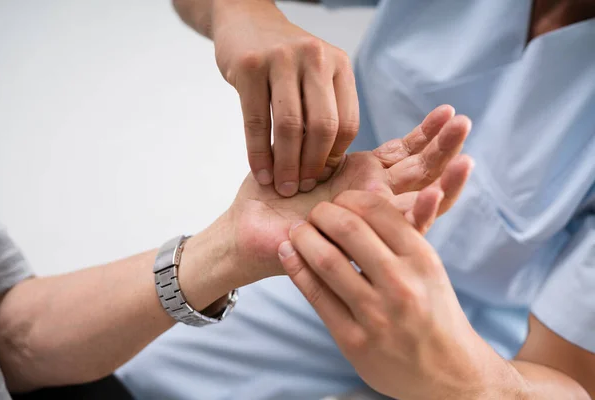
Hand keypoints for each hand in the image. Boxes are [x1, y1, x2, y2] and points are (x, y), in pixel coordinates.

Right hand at [212, 0, 357, 195]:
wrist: (245, 21)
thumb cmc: (284, 60)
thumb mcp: (316, 74)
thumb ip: (325, 109)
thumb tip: (326, 166)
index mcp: (339, 64)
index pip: (347, 122)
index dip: (334, 156)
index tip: (319, 176)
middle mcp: (315, 58)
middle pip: (323, 126)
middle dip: (312, 165)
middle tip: (300, 188)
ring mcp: (281, 59)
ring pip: (290, 127)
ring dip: (285, 165)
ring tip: (281, 186)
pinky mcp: (249, 67)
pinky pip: (256, 122)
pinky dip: (259, 154)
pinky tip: (260, 172)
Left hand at [225, 105, 472, 285]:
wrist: (249, 235)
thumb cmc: (272, 197)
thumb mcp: (301, 158)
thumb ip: (325, 139)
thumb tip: (340, 109)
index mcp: (361, 179)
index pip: (404, 153)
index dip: (426, 134)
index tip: (447, 111)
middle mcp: (372, 200)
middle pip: (419, 173)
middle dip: (444, 148)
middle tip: (465, 123)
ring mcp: (370, 225)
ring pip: (416, 203)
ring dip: (442, 180)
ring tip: (465, 158)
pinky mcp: (362, 247)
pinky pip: (393, 234)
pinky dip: (415, 215)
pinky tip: (431, 195)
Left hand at [280, 190, 499, 399]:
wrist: (447, 372)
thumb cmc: (434, 311)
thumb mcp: (430, 269)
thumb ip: (403, 234)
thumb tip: (372, 193)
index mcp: (422, 259)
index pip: (375, 209)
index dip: (348, 198)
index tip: (338, 201)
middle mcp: (401, 284)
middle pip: (346, 228)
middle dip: (321, 213)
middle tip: (314, 214)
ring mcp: (376, 315)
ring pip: (325, 261)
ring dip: (302, 238)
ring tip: (297, 232)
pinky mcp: (354, 341)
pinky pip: (315, 296)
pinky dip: (296, 268)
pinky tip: (288, 253)